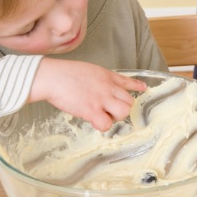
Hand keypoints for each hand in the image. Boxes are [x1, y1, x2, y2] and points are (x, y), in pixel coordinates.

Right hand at [30, 58, 147, 130]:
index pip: (127, 82)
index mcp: (107, 76)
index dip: (137, 86)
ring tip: (102, 115)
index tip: (143, 88)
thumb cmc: (64, 73)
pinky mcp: (92, 111)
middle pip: (130, 101)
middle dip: (122, 108)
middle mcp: (108, 88)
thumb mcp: (88, 70)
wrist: (53, 77)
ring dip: (115, 117)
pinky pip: (106, 124)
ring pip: (123, 112)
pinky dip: (102, 126)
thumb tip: (97, 88)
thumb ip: (98, 79)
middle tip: (109, 110)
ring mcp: (102, 99)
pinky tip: (94, 121)